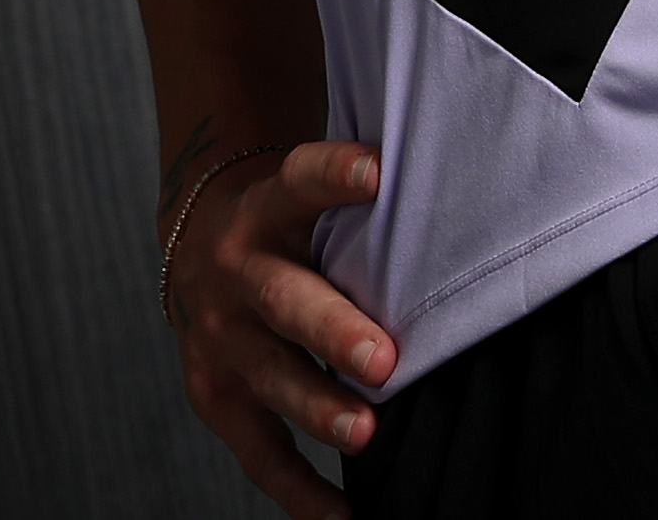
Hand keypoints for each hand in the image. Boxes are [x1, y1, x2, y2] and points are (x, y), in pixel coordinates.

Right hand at [167, 137, 392, 513]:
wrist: (193, 255)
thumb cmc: (284, 229)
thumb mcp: (302, 197)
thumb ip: (360, 202)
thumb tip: (463, 185)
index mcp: (264, 212)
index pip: (296, 182)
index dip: (332, 175)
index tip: (377, 171)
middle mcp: (237, 275)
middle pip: (284, 300)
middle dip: (333, 331)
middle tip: (383, 358)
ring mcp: (222, 343)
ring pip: (273, 379)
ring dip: (320, 409)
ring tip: (366, 433)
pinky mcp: (217, 399)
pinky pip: (262, 455)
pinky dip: (302, 492)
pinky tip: (346, 515)